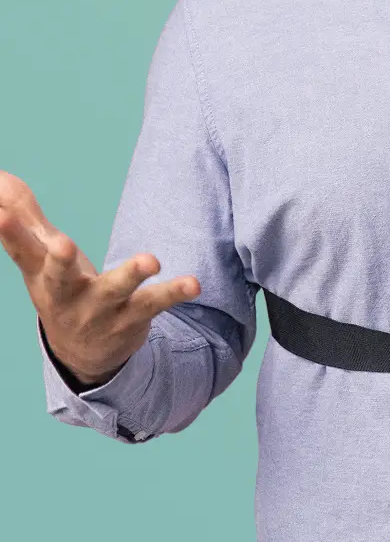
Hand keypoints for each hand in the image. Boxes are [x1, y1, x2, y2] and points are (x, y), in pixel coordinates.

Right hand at [0, 170, 199, 384]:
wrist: (82, 352)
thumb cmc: (58, 286)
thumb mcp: (36, 254)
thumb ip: (22, 214)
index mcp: (39, 273)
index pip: (21, 250)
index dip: (10, 232)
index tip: (0, 214)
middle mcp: (65, 294)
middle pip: (58, 277)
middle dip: (58, 261)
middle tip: (61, 245)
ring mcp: (99, 310)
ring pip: (114, 291)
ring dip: (131, 274)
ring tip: (151, 260)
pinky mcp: (132, 317)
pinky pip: (155, 303)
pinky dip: (174, 292)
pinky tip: (193, 284)